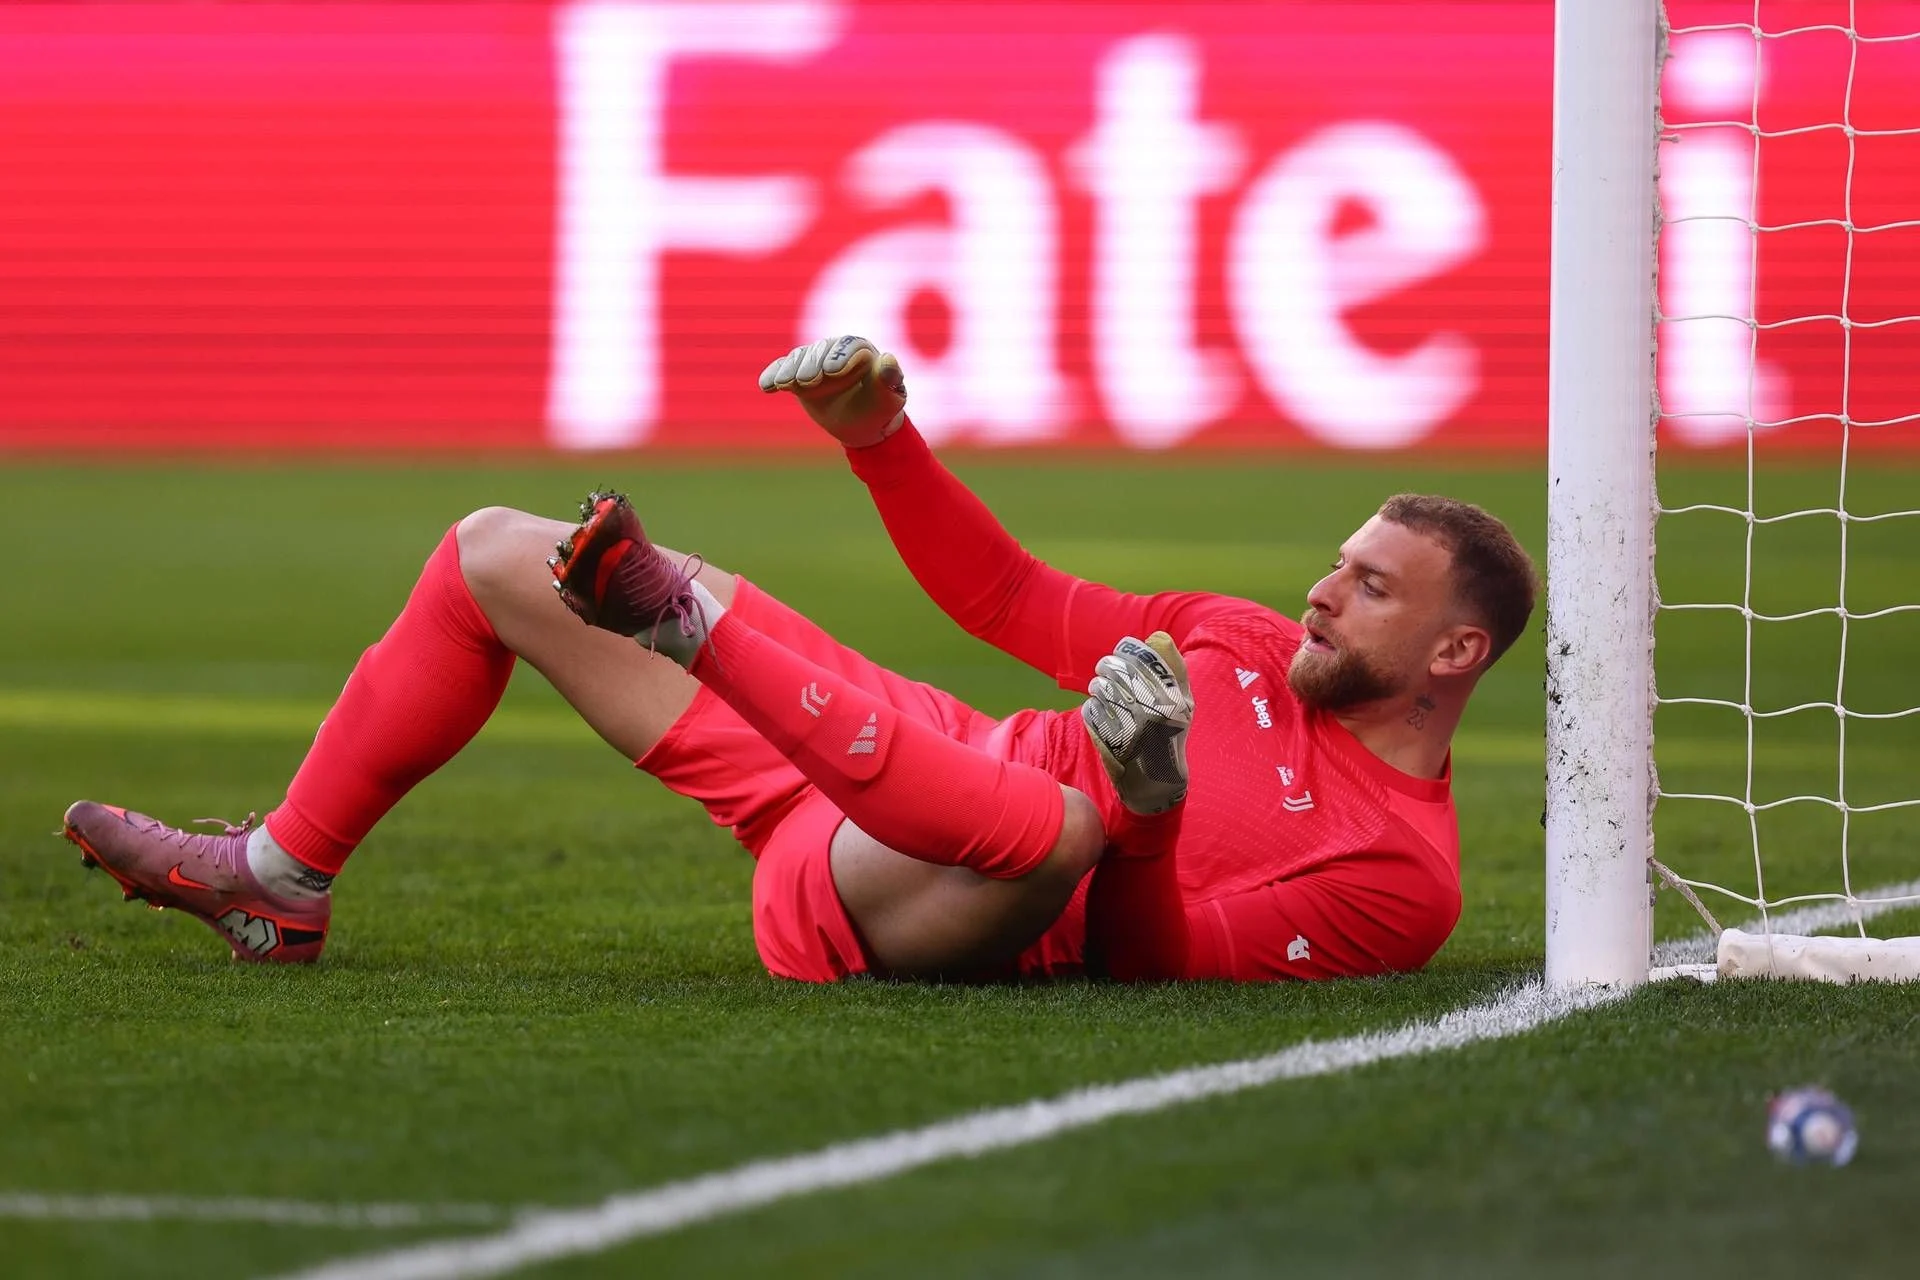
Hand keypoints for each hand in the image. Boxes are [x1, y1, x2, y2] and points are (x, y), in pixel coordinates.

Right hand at [758, 335, 907, 447]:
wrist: (862, 424)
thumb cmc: (880, 409)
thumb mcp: (890, 398)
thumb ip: (890, 379)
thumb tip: (889, 359)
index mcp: (861, 350)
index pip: (849, 345)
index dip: (840, 356)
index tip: (832, 373)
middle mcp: (835, 350)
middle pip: (820, 350)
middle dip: (812, 364)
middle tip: (808, 381)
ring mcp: (814, 361)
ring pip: (799, 358)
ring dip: (790, 370)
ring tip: (783, 384)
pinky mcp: (797, 374)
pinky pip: (782, 370)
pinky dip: (772, 376)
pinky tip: (766, 387)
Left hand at [1082, 632, 1193, 816]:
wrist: (1158, 780)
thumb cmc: (1171, 735)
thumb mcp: (1184, 703)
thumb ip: (1175, 668)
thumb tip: (1156, 637)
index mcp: (1172, 697)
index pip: (1140, 657)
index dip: (1126, 651)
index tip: (1122, 655)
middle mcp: (1152, 709)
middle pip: (1115, 669)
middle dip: (1107, 667)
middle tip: (1105, 671)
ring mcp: (1128, 725)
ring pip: (1100, 688)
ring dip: (1097, 686)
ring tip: (1100, 690)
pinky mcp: (1107, 740)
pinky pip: (1091, 711)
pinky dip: (1091, 708)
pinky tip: (1098, 710)